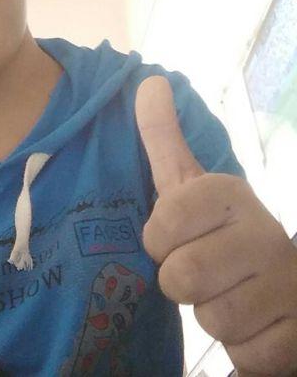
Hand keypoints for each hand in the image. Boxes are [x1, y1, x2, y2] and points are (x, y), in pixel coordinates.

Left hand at [136, 76, 296, 376]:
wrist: (287, 287)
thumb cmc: (221, 233)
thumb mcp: (188, 185)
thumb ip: (163, 138)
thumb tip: (148, 80)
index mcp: (230, 193)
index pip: (162, 224)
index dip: (159, 241)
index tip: (175, 238)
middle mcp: (265, 233)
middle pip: (181, 277)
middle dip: (182, 283)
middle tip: (203, 271)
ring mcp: (288, 285)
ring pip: (211, 319)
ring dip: (211, 315)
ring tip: (230, 294)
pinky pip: (245, 355)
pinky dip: (243, 349)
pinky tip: (256, 325)